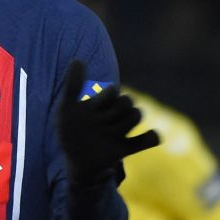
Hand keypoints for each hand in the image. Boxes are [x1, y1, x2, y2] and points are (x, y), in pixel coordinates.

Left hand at [58, 60, 159, 183]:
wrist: (73, 160)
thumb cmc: (70, 132)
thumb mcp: (66, 108)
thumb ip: (72, 85)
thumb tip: (78, 59)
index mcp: (101, 105)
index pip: (113, 91)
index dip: (108, 95)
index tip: (94, 106)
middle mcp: (112, 117)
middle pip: (127, 102)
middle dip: (122, 105)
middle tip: (107, 118)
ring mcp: (119, 133)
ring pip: (135, 117)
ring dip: (130, 118)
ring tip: (115, 129)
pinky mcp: (123, 150)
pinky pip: (146, 141)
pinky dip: (152, 137)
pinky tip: (151, 136)